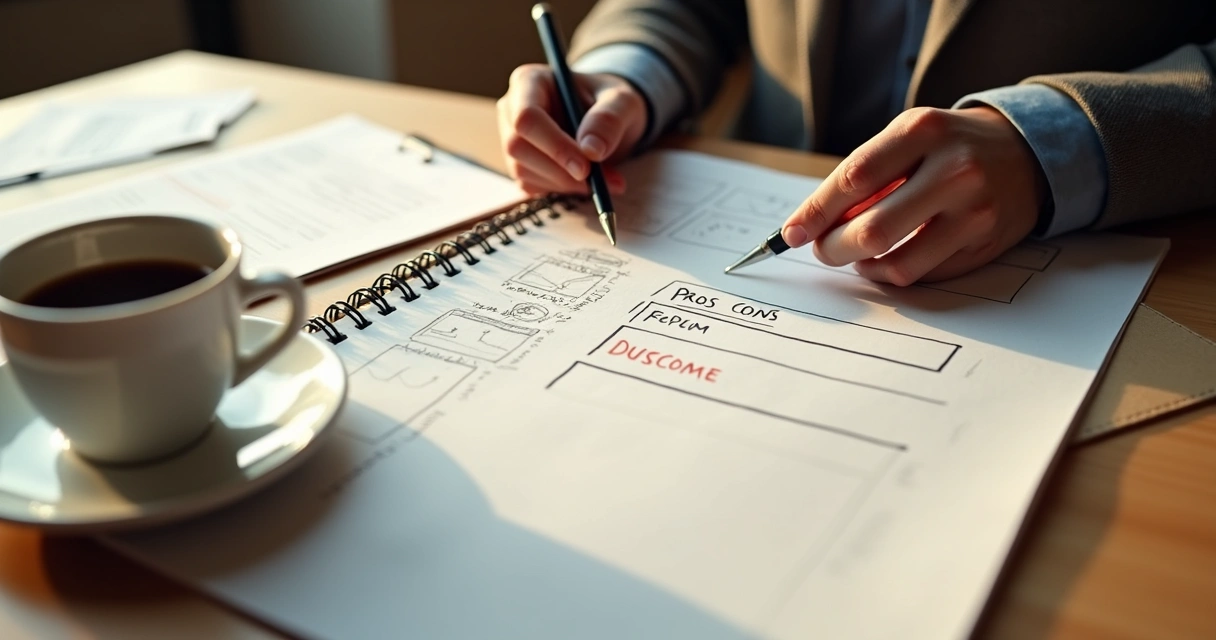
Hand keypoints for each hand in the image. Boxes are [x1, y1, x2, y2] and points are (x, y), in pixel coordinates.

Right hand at [497, 64, 647, 194]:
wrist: (607, 120)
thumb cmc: (610, 102)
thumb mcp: (623, 102)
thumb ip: (610, 119)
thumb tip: (591, 150)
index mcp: (530, 81)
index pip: (527, 117)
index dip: (554, 146)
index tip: (586, 167)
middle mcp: (513, 108)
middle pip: (518, 147)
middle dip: (559, 170)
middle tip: (598, 182)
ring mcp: (511, 138)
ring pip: (523, 171)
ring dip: (565, 183)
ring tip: (604, 180)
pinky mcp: (519, 163)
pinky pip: (531, 185)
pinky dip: (562, 190)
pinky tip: (587, 182)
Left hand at [781, 107, 1046, 284]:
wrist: (1027, 153)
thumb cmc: (947, 146)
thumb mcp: (907, 138)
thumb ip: (863, 175)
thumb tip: (811, 224)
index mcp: (922, 132)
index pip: (853, 178)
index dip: (815, 212)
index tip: (790, 233)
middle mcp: (953, 169)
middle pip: (872, 228)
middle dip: (833, 248)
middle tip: (822, 250)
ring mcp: (974, 210)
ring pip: (896, 262)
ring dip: (861, 266)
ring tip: (854, 255)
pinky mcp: (984, 243)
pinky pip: (922, 274)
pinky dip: (891, 273)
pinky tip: (885, 260)